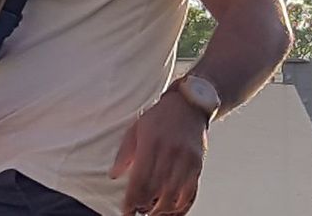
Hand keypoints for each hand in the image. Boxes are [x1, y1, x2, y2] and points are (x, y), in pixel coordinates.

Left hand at [107, 93, 209, 214]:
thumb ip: (124, 153)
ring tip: (152, 212)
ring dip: (161, 209)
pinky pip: (190, 192)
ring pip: (173, 195)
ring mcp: (186, 160)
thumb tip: (114, 175)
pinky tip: (171, 210)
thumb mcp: (136, 129)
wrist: (189, 106)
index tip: (126, 210)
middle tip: (138, 212)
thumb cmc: (160, 117)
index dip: (132, 199)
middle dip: (145, 206)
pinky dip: (180, 206)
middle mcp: (170, 153)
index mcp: (152, 143)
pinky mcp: (197, 165)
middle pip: (156, 190)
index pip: (140, 180)